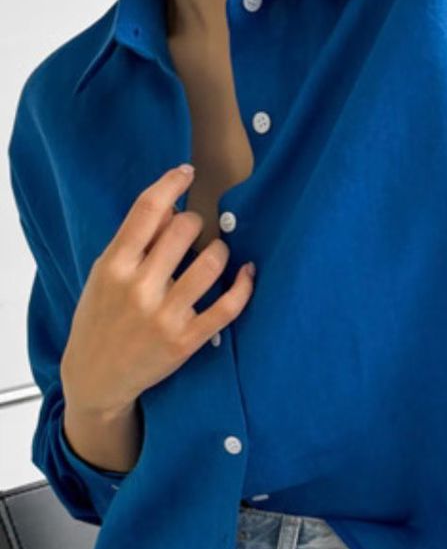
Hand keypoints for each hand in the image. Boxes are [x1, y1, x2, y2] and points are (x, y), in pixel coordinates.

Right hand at [60, 164, 255, 415]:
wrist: (96, 377)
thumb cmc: (100, 319)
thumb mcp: (104, 275)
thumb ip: (134, 242)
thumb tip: (169, 207)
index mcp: (114, 265)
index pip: (147, 210)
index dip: (171, 183)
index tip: (187, 172)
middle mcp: (139, 287)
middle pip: (184, 229)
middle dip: (196, 222)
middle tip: (195, 229)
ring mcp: (165, 315)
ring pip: (211, 262)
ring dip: (221, 249)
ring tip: (217, 252)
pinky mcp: (187, 340)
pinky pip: (228, 306)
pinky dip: (244, 284)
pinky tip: (247, 271)